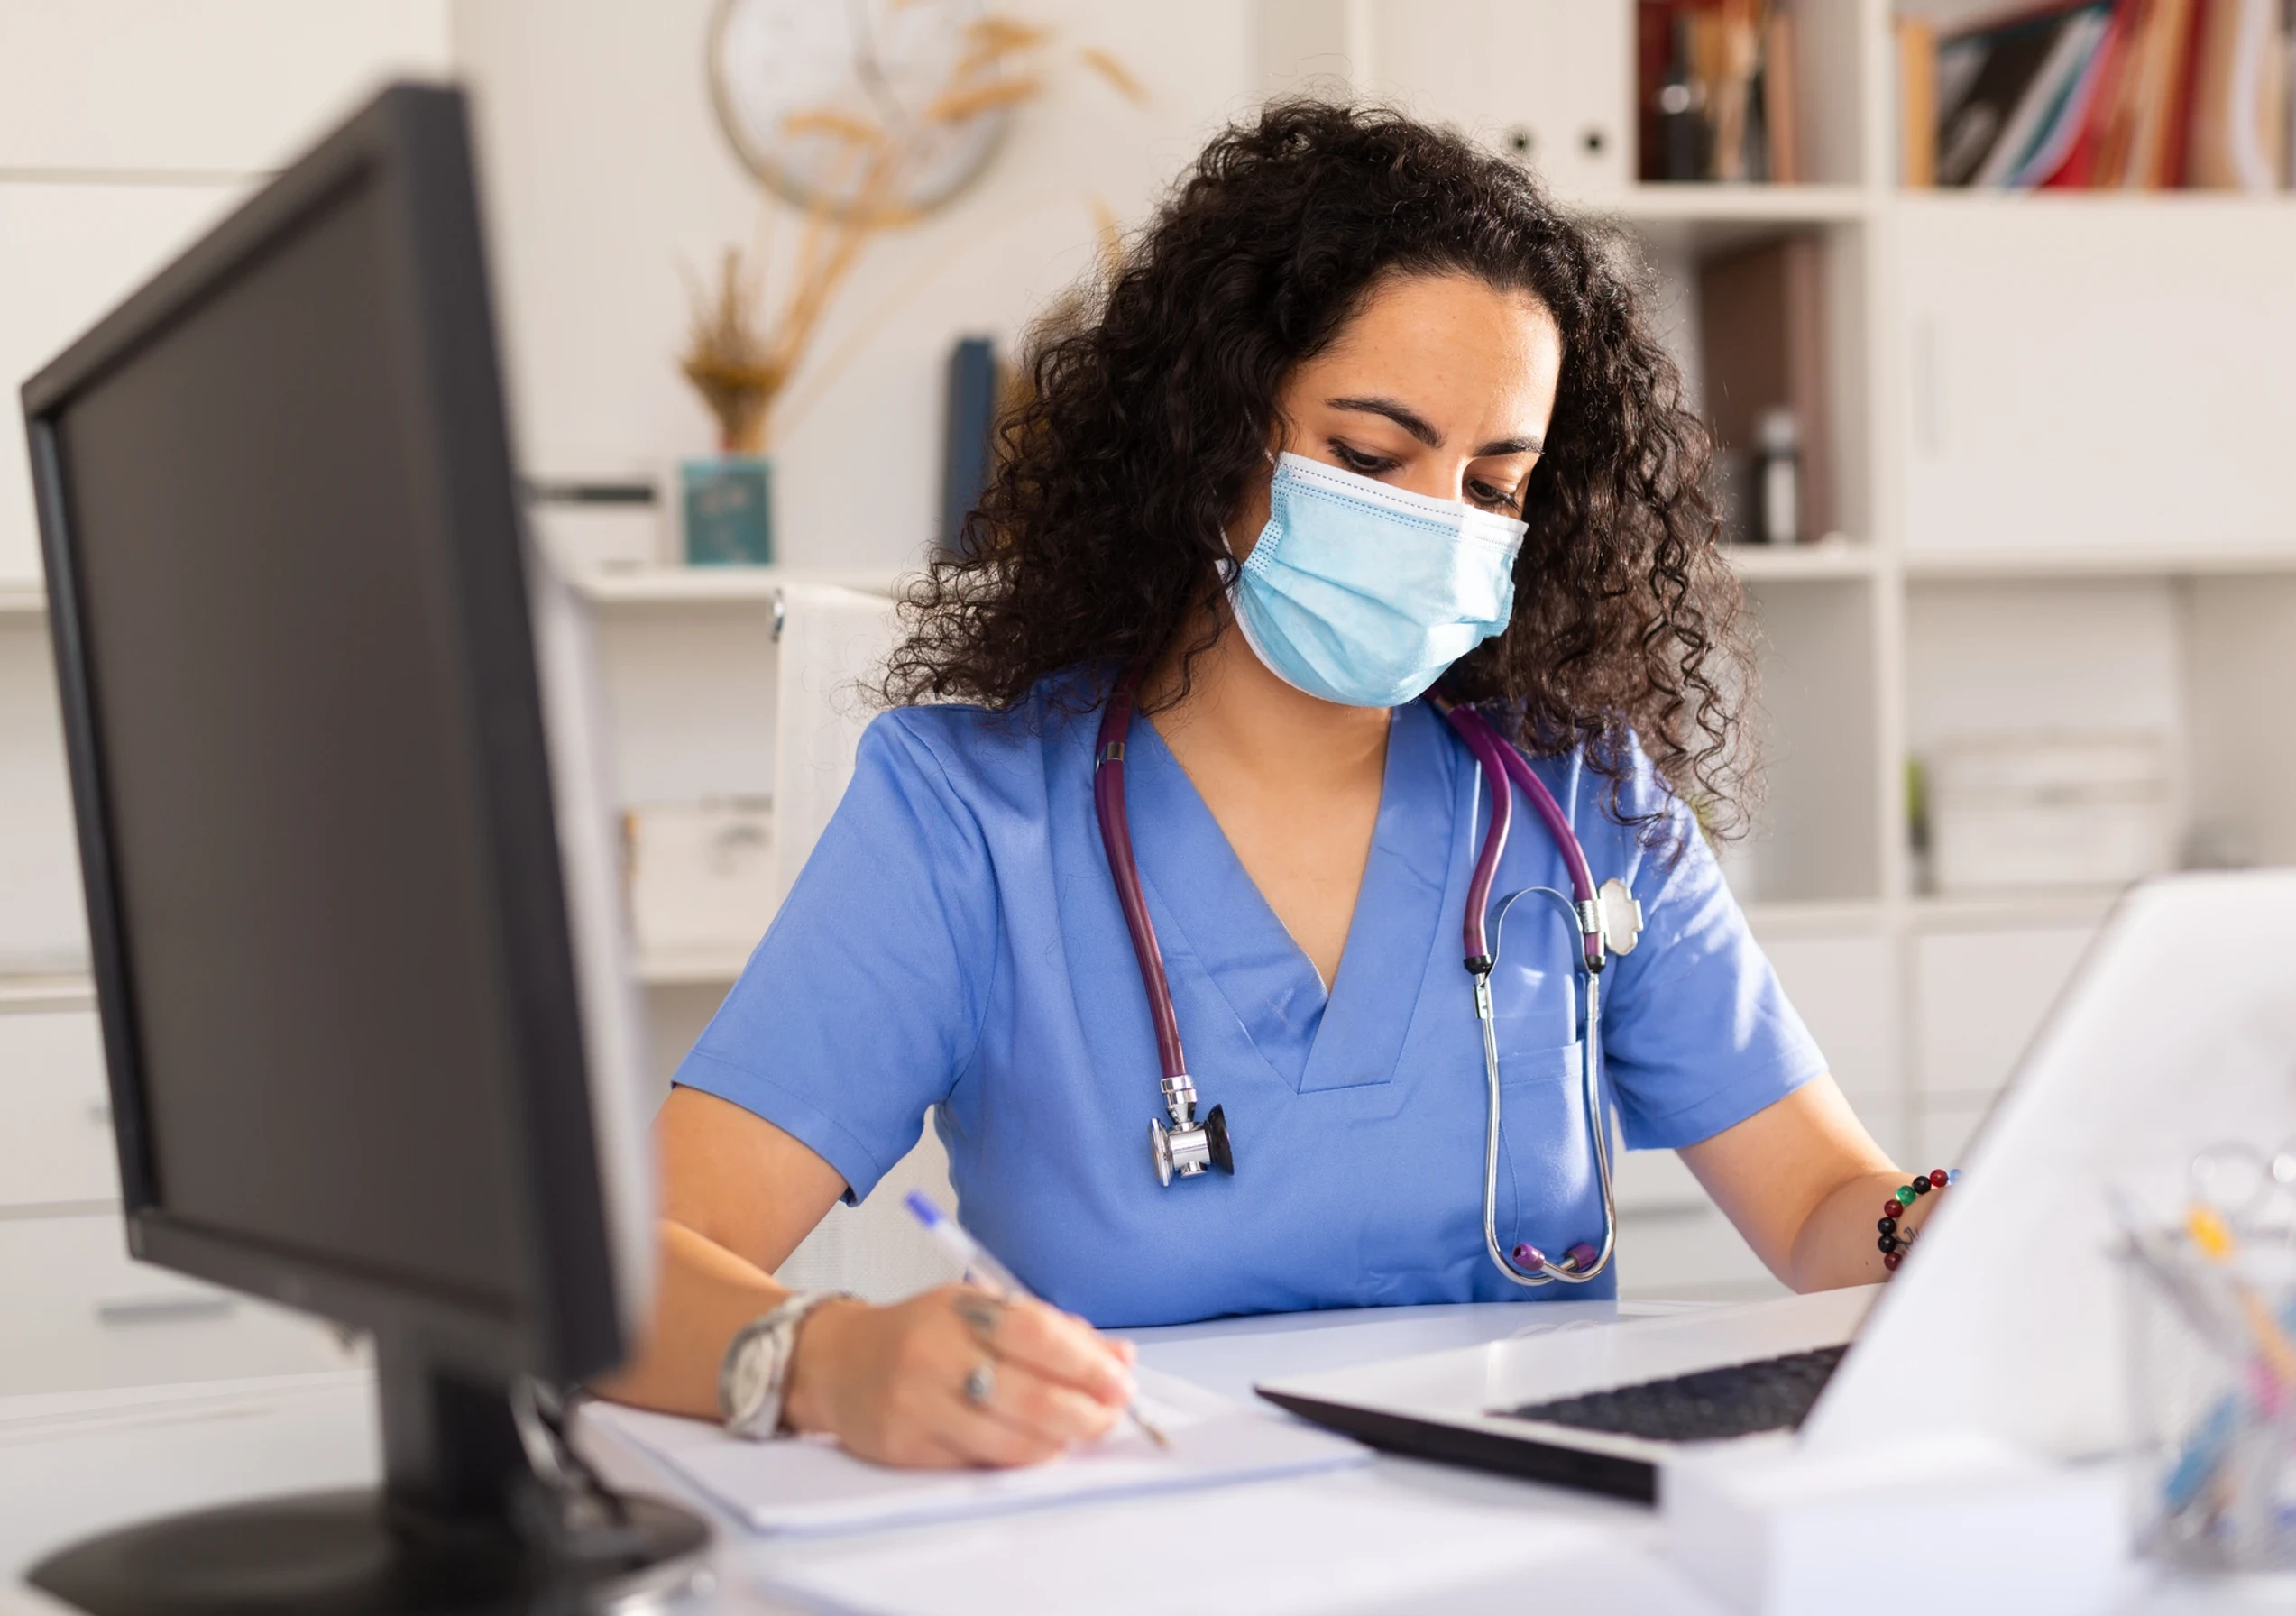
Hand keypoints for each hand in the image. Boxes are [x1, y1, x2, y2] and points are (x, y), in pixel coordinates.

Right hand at [780, 1284, 1139, 1467]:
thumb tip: (1120, 1358)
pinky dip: (1018, 1459)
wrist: (836, 1362)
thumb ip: (1050, 1331)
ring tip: (1080, 1434)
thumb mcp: (980, 1310)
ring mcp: (917, 1405)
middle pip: (1029, 1396)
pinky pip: (977, 1463)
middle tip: (1112, 1417)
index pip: (1035, 1334)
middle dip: (1085, 1413)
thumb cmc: (923, 1332)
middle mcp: (934, 1355)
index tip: (1122, 1382)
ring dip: (1058, 1443)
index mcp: (960, 1310)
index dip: (1086, 1363)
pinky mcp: (905, 1448)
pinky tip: (1036, 1448)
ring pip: (1008, 1440)